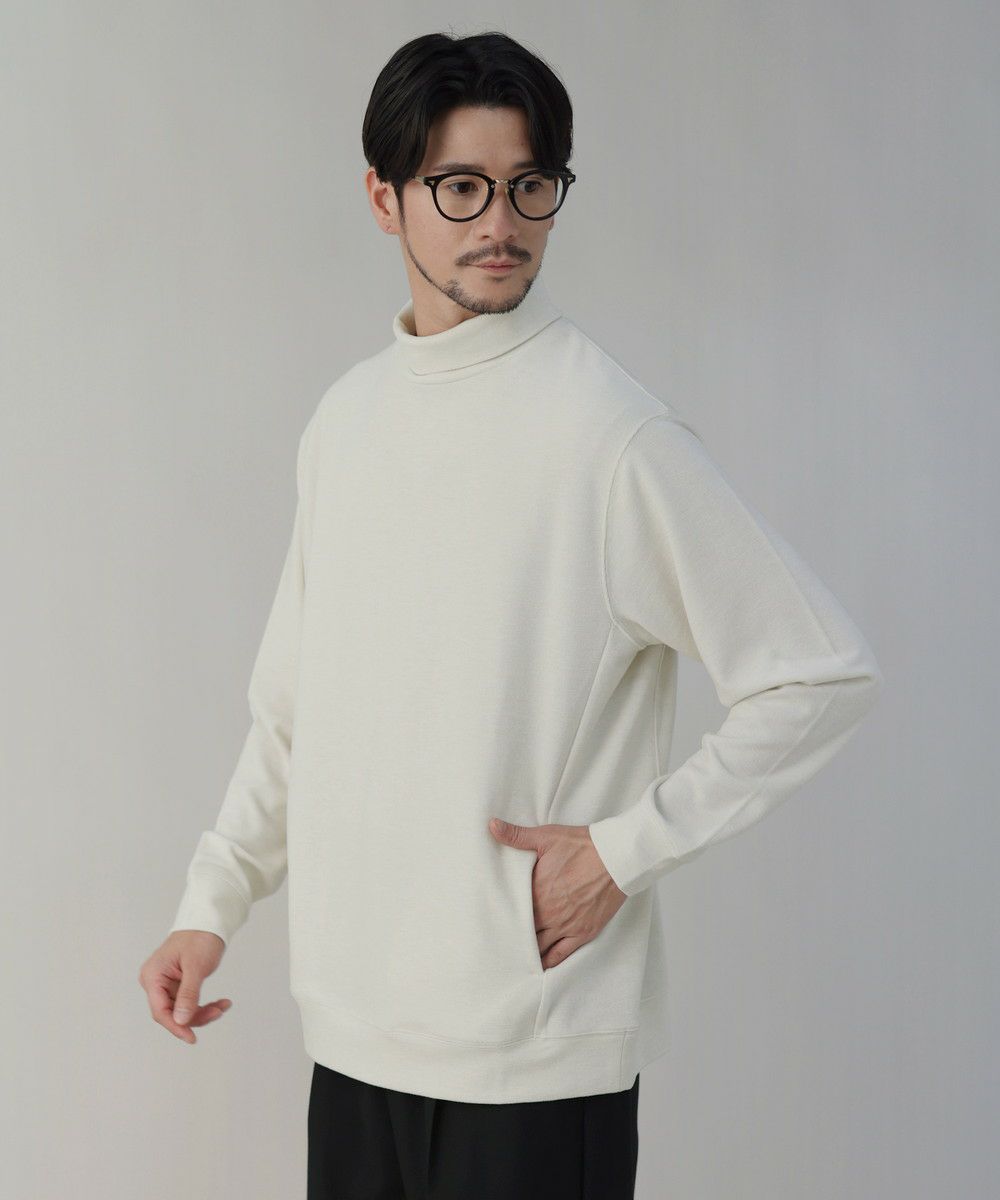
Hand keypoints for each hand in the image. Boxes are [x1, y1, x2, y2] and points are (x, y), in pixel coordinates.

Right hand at [138, 930, 231, 1043]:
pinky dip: (205, 1005)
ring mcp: (166, 984)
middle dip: (195, 1016)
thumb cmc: (200, 937)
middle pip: (172, 1013)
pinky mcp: (178, 984)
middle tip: (218, 1011)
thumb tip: (181, 1020)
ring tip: (224, 1005)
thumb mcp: (196, 967)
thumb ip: (187, 995)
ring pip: (182, 1010)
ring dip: (204, 1011)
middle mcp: (155, 982)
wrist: (209, 921)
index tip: (191, 1038)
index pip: (160, 1011)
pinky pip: (189, 1002)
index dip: (176, 1026)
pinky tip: (222, 1003)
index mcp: (153, 976)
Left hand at [488, 817, 627, 969]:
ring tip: (513, 957)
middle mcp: (549, 914)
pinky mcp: (583, 933)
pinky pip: (561, 955)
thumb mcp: (547, 837)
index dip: (500, 917)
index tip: (489, 921)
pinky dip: (548, 962)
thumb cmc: (582, 846)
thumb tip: (492, 825)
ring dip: (527, 952)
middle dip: (511, 937)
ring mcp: (566, 926)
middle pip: (522, 933)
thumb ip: (517, 835)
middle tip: (497, 943)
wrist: (617, 858)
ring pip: (539, 948)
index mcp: (536, 892)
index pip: (510, 912)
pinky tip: (539, 966)